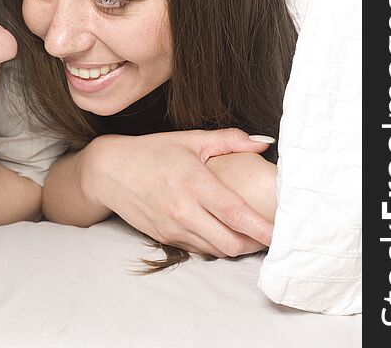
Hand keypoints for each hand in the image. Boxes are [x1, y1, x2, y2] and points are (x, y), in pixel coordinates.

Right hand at [82, 129, 274, 257]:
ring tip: (247, 233)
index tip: (282, 234)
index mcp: (194, 183)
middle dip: (254, 243)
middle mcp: (184, 210)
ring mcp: (173, 227)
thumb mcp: (189, 140)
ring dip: (235, 246)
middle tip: (267, 233)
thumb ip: (229, 140)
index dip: (263, 228)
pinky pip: (199, 249)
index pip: (237, 214)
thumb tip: (262, 143)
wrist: (108, 171)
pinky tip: (218, 231)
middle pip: (231, 243)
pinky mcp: (164, 238)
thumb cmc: (151, 152)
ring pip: (217, 250)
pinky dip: (213, 244)